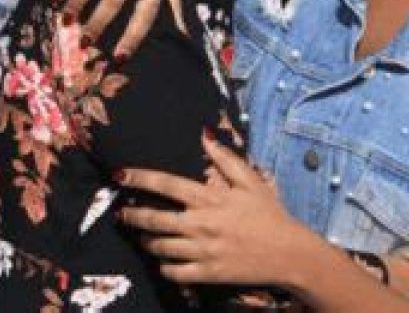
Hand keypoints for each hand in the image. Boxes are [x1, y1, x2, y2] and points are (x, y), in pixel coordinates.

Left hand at [117, 139, 304, 286]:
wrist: (287, 252)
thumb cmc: (269, 213)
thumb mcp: (251, 181)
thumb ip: (226, 158)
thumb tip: (205, 136)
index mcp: (210, 198)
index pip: (167, 184)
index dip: (141, 178)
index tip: (121, 175)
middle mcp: (201, 224)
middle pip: (155, 218)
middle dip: (133, 214)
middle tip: (122, 213)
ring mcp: (202, 250)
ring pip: (159, 247)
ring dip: (146, 240)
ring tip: (142, 235)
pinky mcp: (206, 273)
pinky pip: (173, 272)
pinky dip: (164, 266)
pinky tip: (164, 260)